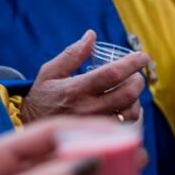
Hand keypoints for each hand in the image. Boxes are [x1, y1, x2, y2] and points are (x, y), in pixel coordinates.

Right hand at [22, 30, 148, 122]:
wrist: (32, 131)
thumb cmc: (42, 99)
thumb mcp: (50, 72)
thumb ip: (72, 54)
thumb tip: (91, 35)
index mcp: (76, 89)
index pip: (112, 74)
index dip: (132, 63)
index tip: (142, 56)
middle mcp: (88, 109)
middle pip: (127, 94)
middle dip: (138, 81)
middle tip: (137, 75)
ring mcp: (96, 127)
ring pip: (131, 113)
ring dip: (137, 100)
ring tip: (130, 92)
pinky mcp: (101, 139)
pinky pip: (128, 129)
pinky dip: (134, 117)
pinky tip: (129, 108)